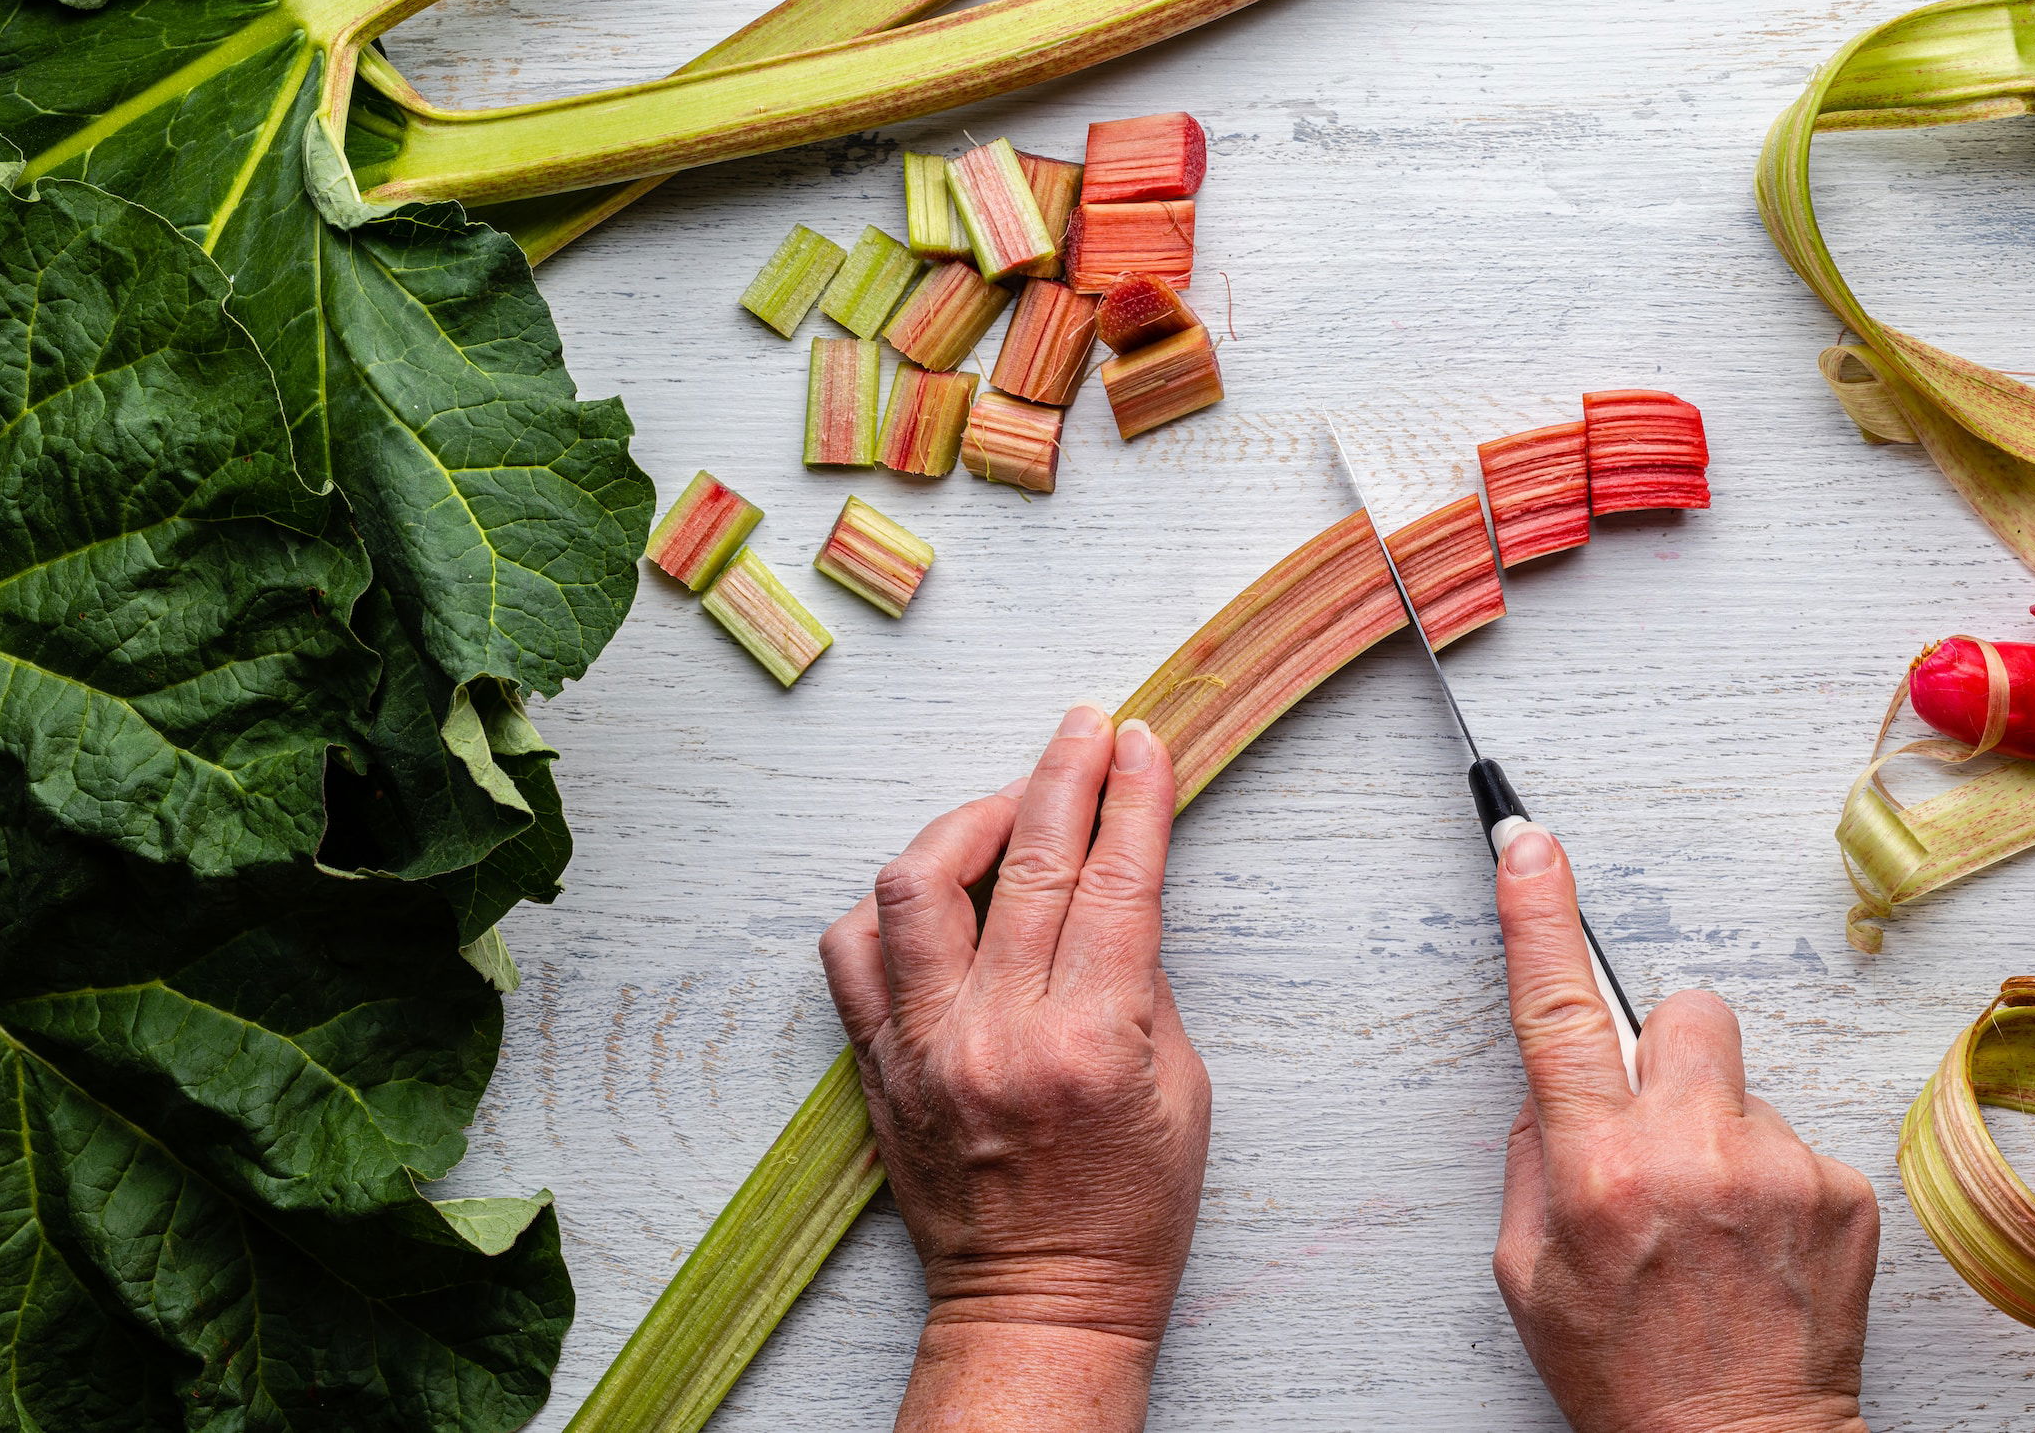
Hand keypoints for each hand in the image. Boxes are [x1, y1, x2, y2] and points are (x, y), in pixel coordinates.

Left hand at [820, 703, 1209, 1432]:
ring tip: (1008, 798)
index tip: (1142, 743)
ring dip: (968, 820)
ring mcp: (925, 1049)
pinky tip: (932, 885)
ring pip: (917, 886)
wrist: (1039, 1308)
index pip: (1115, 882)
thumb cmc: (1127, 1214)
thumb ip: (1141, 982)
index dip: (1134, 799)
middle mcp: (998, 1034)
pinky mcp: (877, 1068)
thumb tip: (1114, 888)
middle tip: (1087, 727)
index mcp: (1090, 1044)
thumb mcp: (1180, 1092)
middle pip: (1028, 863)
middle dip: (1065, 774)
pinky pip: (854, 953)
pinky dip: (890, 903)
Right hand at [1490, 826, 1877, 1432]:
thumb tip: (1559, 1088)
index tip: (1530, 845)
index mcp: (1600, 1171)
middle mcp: (1694, 1155)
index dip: (1538, 917)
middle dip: (1668, 1052)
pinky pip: (1792, 1140)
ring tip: (1715, 1227)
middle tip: (1658, 1131)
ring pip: (1740, 1086)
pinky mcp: (1843, 1191)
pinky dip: (1773, 1183)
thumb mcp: (1529, 1276)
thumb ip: (1537, 1160)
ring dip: (1722, 1132)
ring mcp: (1779, 1169)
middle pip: (1687, 1015)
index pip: (1560, 1015)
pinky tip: (1759, 1250)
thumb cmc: (1627, 1375)